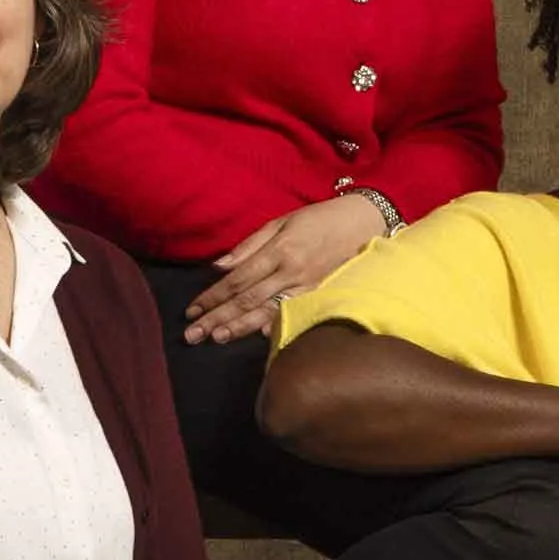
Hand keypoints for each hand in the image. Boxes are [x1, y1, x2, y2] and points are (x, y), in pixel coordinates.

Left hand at [184, 194, 396, 343]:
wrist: (366, 222)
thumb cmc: (320, 219)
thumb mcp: (282, 222)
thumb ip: (250, 246)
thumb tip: (219, 266)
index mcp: (279, 251)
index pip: (238, 280)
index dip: (213, 296)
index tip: (192, 310)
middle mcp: (292, 272)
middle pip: (247, 300)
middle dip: (217, 318)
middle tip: (192, 335)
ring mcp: (308, 287)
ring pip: (268, 312)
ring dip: (240, 328)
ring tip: (216, 339)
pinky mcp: (322, 296)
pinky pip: (294, 314)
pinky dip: (276, 327)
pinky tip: (257, 338)